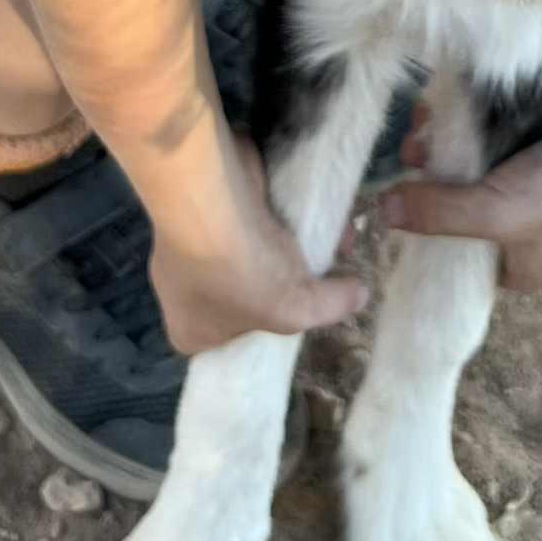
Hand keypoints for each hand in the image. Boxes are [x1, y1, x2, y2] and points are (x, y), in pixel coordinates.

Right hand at [149, 134, 367, 353]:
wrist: (210, 200)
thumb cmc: (241, 273)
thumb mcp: (294, 311)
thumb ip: (329, 307)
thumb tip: (358, 296)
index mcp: (191, 331)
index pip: (233, 340)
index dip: (269, 327)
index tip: (302, 309)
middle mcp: (183, 293)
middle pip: (248, 293)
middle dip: (290, 279)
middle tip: (325, 271)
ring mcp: (191, 246)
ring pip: (253, 252)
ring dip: (291, 244)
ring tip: (332, 238)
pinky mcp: (207, 208)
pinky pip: (250, 218)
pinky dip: (279, 214)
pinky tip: (313, 209)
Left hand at [380, 32, 541, 290]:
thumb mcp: (501, 213)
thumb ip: (441, 216)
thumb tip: (382, 212)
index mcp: (530, 265)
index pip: (465, 265)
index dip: (429, 241)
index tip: (397, 210)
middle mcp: (528, 228)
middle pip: (459, 209)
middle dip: (429, 182)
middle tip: (410, 156)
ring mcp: (531, 180)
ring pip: (467, 168)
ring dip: (439, 147)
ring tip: (421, 127)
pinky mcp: (532, 138)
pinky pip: (482, 135)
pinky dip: (460, 122)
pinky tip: (441, 107)